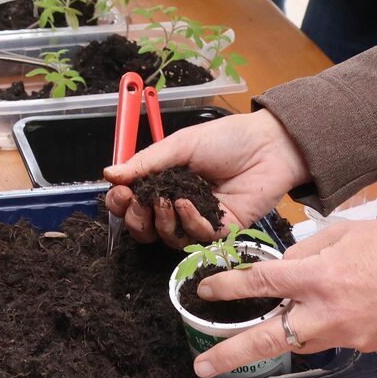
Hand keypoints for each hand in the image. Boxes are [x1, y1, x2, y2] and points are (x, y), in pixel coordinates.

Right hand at [101, 111, 308, 246]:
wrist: (268, 146)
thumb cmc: (226, 139)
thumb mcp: (180, 145)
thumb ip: (146, 162)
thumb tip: (109, 173)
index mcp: (164, 179)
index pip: (133, 200)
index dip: (121, 203)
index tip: (119, 194)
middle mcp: (177, 202)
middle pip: (145, 227)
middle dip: (136, 218)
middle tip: (138, 202)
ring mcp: (199, 218)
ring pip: (168, 237)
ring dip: (162, 221)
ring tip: (166, 200)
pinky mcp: (220, 230)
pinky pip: (196, 238)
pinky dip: (188, 223)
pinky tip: (189, 203)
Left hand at [189, 219, 376, 377]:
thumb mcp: (342, 232)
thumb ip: (306, 250)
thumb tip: (283, 265)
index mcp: (318, 275)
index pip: (260, 283)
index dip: (228, 287)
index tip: (205, 292)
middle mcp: (325, 311)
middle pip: (267, 337)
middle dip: (230, 353)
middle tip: (204, 366)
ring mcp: (343, 334)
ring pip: (297, 341)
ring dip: (281, 334)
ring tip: (270, 325)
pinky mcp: (360, 346)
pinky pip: (327, 340)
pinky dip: (317, 329)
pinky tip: (322, 315)